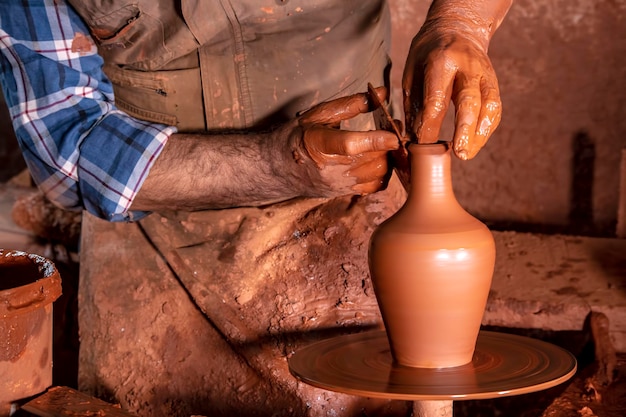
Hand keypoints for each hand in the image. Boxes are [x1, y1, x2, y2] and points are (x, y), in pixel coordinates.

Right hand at [285, 87, 399, 196]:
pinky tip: (380, 159)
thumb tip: (382, 93)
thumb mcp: (318, 115)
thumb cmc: (299, 136)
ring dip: (389, 157)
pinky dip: (385, 172)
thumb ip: (351, 104)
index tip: (393, 134)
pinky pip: (377, 186)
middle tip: (392, 127)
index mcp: (318, 144)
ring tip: (385, 143)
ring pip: (379, 172)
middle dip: (388, 143)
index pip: (350, 145)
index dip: (375, 140)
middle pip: (372, 158)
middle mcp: (330, 169)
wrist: (280, 169)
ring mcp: (339, 184)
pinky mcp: (345, 193)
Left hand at [403, 0, 510, 159]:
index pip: (436, 98)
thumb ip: (413, 103)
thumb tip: (413, 137)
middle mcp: (468, 66)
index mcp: (441, 60)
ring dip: (479, 134)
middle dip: (464, 130)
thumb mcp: (412, 71)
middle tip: (459, 154)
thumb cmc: (428, 53)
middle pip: (469, 101)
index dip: (429, 125)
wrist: (458, 28)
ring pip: (489, 106)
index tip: (421, 144)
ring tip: (467, 154)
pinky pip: (494, 108)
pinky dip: (486, 128)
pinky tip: (475, 144)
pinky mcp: (494, 83)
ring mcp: (485, 74)